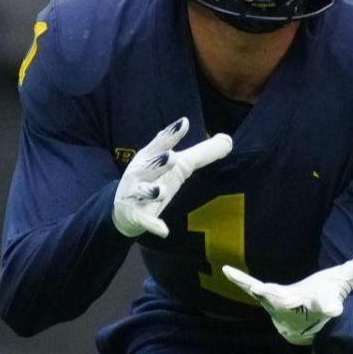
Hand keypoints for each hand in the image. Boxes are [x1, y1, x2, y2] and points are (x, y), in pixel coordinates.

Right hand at [113, 117, 232, 238]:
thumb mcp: (178, 165)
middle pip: (150, 165)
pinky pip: (145, 220)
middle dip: (159, 162)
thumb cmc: (154, 179)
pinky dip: (153, 225)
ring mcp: (138, 194)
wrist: (123, 209)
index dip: (171, 134)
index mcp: (151, 156)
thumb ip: (202, 153)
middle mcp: (142, 172)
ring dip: (151, 191)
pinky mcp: (138, 215)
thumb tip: (229, 140)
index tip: (184, 123)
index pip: (161, 143)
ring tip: (159, 191)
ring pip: (144, 191)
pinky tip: (163, 231)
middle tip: (170, 157)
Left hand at [222, 235, 352, 344]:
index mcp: (325, 301)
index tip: (334, 309)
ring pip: (275, 300)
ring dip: (268, 295)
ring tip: (260, 289)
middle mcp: (303, 306)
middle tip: (285, 299)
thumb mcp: (348, 276)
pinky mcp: (268, 298)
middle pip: (300, 304)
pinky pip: (253, 288)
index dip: (332, 306)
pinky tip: (227, 271)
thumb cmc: (326, 294)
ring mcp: (283, 304)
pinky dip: (241, 280)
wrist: (305, 318)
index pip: (331, 303)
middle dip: (296, 302)